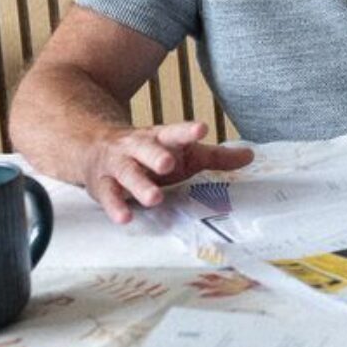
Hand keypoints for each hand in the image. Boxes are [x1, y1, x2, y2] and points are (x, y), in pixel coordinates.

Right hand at [78, 120, 253, 223]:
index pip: (175, 133)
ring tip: (154, 198)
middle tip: (169, 164)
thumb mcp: (183, 152)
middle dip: (157, 156)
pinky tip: (125, 218)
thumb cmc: (151, 153)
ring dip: (140, 185)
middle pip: (147, 149)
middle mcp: (137, 148)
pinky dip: (115, 207)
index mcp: (160, 138)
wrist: (95, 145)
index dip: (188, 131)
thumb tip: (251, 155)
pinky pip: (108, 196)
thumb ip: (215, 156)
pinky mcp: (102, 185)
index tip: (202, 129)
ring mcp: (118, 165)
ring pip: (127, 173)